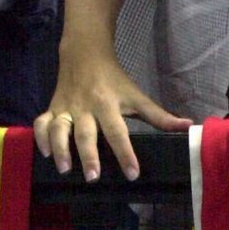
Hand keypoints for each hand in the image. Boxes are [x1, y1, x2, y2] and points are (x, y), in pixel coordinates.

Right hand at [34, 48, 190, 181]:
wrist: (84, 52)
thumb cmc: (114, 79)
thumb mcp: (136, 95)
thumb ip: (159, 115)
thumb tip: (187, 127)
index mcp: (107, 104)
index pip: (118, 132)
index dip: (126, 153)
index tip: (132, 173)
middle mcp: (85, 107)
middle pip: (85, 133)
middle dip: (88, 155)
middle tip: (92, 177)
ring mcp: (65, 107)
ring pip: (58, 129)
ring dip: (60, 148)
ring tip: (64, 169)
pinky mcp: (52, 107)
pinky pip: (41, 123)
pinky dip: (40, 137)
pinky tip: (44, 153)